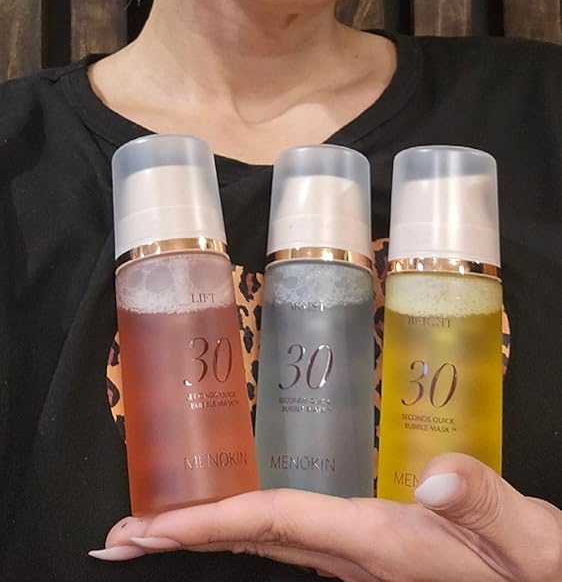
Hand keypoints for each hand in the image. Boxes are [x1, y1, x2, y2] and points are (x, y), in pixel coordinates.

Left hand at [89, 453, 561, 580]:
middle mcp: (364, 561)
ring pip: (275, 544)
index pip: (279, 524)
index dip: (209, 524)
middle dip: (188, 537)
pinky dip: (257, 530)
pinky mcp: (378, 563)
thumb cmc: (542, 576)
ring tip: (162, 523)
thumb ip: (488, 506)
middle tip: (123, 531)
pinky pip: (301, 544)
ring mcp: (367, 567)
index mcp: (388, 546)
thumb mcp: (536, 546)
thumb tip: (431, 477)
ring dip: (214, 534)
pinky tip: (245, 523)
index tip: (149, 526)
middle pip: (259, 541)